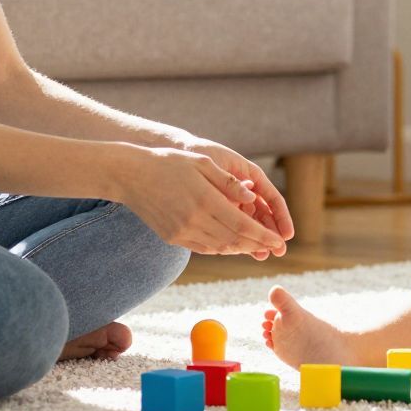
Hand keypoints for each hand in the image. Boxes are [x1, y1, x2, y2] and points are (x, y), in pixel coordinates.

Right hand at [116, 144, 288, 256]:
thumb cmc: (169, 163)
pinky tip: (231, 243)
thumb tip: (253, 198)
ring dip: (241, 248)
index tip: (280, 241)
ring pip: (220, 247)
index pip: (242, 225)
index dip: (264, 236)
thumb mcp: (202, 163)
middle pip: (234, 240)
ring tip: (257, 246)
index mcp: (205, 200)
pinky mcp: (172, 237)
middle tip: (275, 247)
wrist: (130, 176)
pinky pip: (203, 248)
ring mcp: (182, 232)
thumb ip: (228, 182)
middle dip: (257, 245)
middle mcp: (194, 220)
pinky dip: (221, 248)